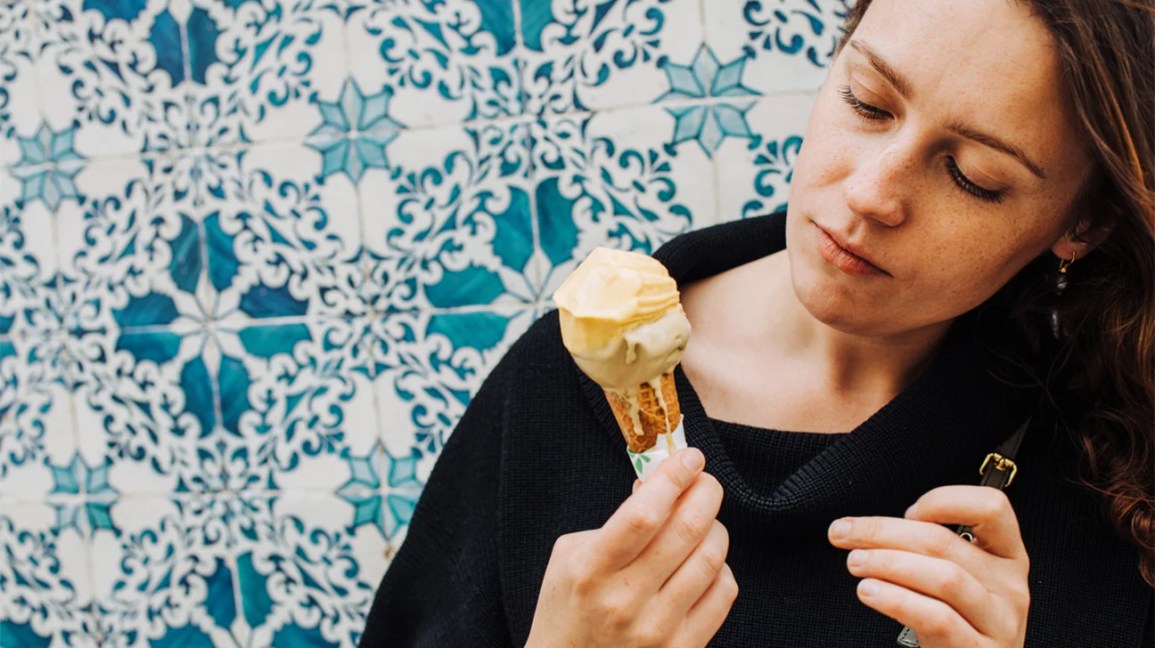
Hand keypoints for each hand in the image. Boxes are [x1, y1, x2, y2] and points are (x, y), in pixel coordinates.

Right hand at [525, 448, 737, 647]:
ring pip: (712, 558)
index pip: (644, 515)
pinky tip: (702, 563)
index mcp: (591, 570)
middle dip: (705, 492)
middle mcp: (626, 600)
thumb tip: (663, 486)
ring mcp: (658, 629)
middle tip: (704, 481)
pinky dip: (720, 567)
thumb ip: (616, 519)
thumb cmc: (567, 607)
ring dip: (715, 527)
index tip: (690, 457)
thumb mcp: (571, 555)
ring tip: (702, 521)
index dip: (673, 478)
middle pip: (687, 530)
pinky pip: (723, 593)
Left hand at [828, 486, 1029, 647]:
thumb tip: (870, 528)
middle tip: (843, 533)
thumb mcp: (954, 576)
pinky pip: (937, 618)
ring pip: (943, 578)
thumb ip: (931, 547)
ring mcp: (1000, 622)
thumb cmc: (955, 619)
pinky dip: (897, 599)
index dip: (944, 500)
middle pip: (944, 542)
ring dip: (887, 563)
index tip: (907, 512)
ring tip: (854, 562)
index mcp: (1007, 554)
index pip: (991, 506)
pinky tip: (869, 591)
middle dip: (883, 532)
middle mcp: (1010, 584)